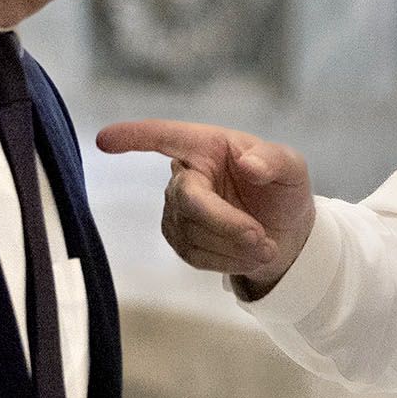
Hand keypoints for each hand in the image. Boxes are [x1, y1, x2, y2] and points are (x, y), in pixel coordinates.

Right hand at [94, 120, 314, 296]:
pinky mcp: (179, 239)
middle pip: (187, 198)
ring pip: (191, 232)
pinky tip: (249, 257)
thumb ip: (274, 160)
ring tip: (266, 247)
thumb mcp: (291, 168)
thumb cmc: (282, 191)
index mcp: (207, 146)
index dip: (135, 137)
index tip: (104, 140)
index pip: (165, 137)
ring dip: (233, 246)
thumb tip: (250, 164)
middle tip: (260, 238)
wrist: (286, 235)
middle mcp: (186, 174)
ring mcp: (177, 209)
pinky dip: (226, 260)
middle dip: (224, 222)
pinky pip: (193, 255)